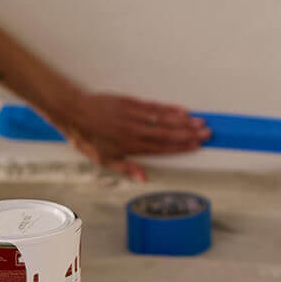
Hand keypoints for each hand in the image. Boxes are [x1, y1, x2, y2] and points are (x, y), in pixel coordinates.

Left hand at [59, 92, 208, 181]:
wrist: (73, 112)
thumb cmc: (87, 137)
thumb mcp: (102, 159)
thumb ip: (126, 168)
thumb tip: (143, 178)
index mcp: (131, 146)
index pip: (161, 147)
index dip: (180, 147)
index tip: (196, 146)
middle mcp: (135, 131)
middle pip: (167, 133)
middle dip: (188, 133)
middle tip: (207, 133)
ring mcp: (134, 115)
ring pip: (163, 119)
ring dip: (183, 121)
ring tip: (200, 122)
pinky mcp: (130, 103)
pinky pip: (153, 106)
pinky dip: (168, 108)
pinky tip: (181, 110)